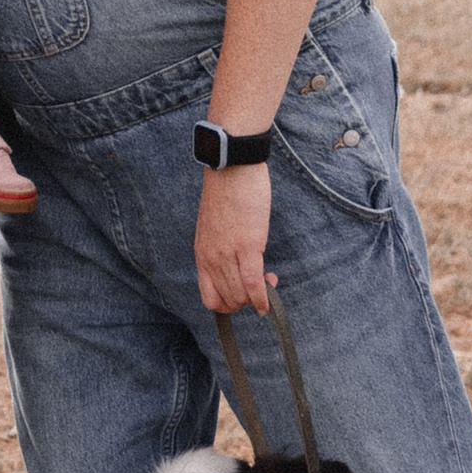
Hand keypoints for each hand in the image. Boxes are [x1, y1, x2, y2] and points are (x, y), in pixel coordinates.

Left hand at [194, 163, 273, 320]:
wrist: (231, 167)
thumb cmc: (226, 191)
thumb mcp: (214, 226)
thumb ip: (220, 247)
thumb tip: (235, 263)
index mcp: (202, 253)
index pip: (210, 298)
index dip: (228, 305)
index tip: (243, 294)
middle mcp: (212, 258)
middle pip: (228, 300)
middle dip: (247, 302)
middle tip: (261, 285)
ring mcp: (228, 254)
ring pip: (241, 296)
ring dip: (257, 298)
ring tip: (269, 281)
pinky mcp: (248, 246)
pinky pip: (254, 283)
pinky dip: (263, 298)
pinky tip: (269, 302)